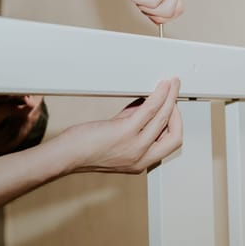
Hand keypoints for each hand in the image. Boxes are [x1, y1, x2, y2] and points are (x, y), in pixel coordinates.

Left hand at [60, 78, 181, 173]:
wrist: (67, 155)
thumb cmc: (85, 147)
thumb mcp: (117, 138)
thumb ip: (134, 124)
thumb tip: (147, 104)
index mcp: (141, 162)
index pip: (170, 143)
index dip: (175, 124)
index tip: (171, 108)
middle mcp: (141, 158)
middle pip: (175, 135)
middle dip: (178, 112)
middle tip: (174, 95)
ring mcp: (135, 146)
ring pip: (164, 118)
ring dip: (170, 97)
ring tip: (171, 84)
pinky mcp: (125, 133)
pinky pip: (149, 110)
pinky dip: (158, 96)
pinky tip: (159, 87)